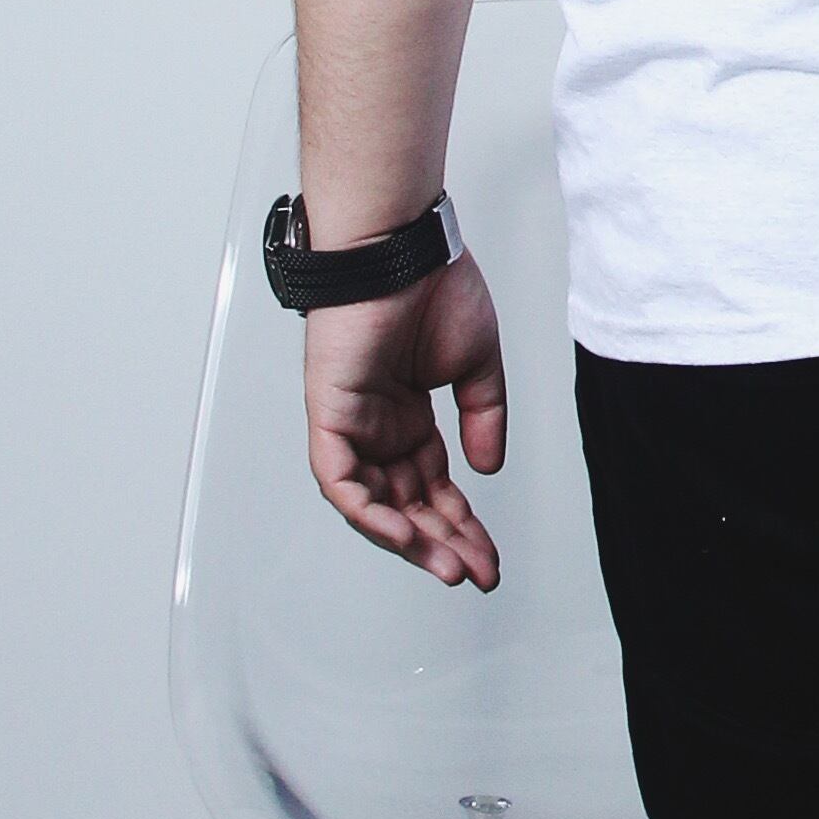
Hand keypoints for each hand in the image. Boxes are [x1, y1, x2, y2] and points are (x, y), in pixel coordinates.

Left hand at [301, 254, 507, 589]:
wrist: (401, 246)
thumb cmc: (434, 284)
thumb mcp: (477, 365)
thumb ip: (483, 419)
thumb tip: (486, 470)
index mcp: (409, 413)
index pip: (435, 484)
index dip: (463, 523)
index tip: (490, 555)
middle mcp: (378, 424)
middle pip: (409, 502)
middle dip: (444, 542)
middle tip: (476, 572)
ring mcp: (351, 421)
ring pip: (374, 502)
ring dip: (411, 538)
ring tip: (448, 564)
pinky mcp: (328, 412)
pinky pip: (340, 481)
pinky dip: (368, 511)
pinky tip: (403, 533)